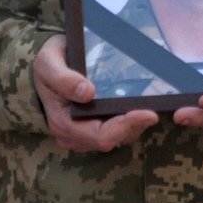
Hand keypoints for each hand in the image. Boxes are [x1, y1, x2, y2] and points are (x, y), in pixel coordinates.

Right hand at [34, 35, 158, 151]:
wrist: (46, 68)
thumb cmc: (47, 65)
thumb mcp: (48, 64)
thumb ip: (63, 79)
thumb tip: (87, 92)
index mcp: (65, 124)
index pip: (100, 135)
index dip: (126, 126)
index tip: (148, 113)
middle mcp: (76, 136)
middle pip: (115, 139)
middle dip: (136, 125)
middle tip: (156, 108)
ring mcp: (87, 134)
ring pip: (120, 136)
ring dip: (136, 124)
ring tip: (151, 105)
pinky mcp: (96, 127)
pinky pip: (119, 130)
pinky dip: (131, 120)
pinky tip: (142, 105)